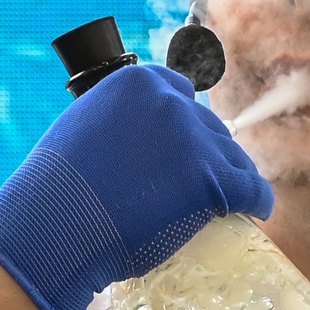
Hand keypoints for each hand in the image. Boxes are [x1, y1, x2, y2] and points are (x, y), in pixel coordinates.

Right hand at [0, 64, 273, 309]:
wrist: (52, 227)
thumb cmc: (56, 192)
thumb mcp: (82, 133)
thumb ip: (116, 127)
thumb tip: (135, 146)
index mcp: (137, 83)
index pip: (179, 92)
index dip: (185, 123)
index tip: (185, 144)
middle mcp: (170, 101)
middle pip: (208, 127)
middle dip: (206, 154)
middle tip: (198, 184)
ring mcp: (194, 140)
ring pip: (232, 158)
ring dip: (232, 177)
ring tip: (232, 200)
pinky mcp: (212, 179)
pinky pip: (251, 188)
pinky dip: (257, 200)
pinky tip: (256, 210)